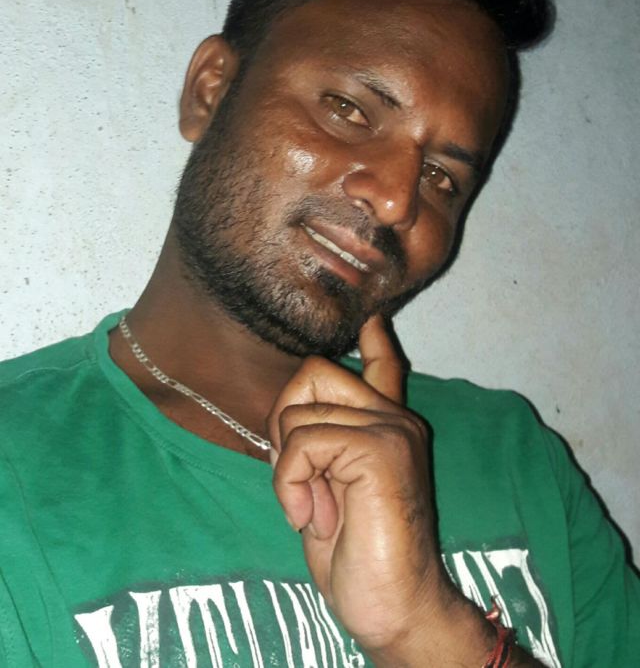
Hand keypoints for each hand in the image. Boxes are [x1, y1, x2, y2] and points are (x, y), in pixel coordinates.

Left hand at [267, 315, 443, 656]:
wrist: (397, 608)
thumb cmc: (360, 556)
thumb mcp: (334, 491)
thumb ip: (328, 447)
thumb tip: (300, 413)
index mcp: (388, 427)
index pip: (382, 367)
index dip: (374, 341)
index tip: (373, 319)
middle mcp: (395, 418)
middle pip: (313, 373)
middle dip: (285, 423)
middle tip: (303, 481)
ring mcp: (391, 428)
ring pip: (298, 413)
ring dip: (288, 471)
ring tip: (317, 510)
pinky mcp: (380, 448)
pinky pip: (302, 443)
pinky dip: (291, 484)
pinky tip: (317, 518)